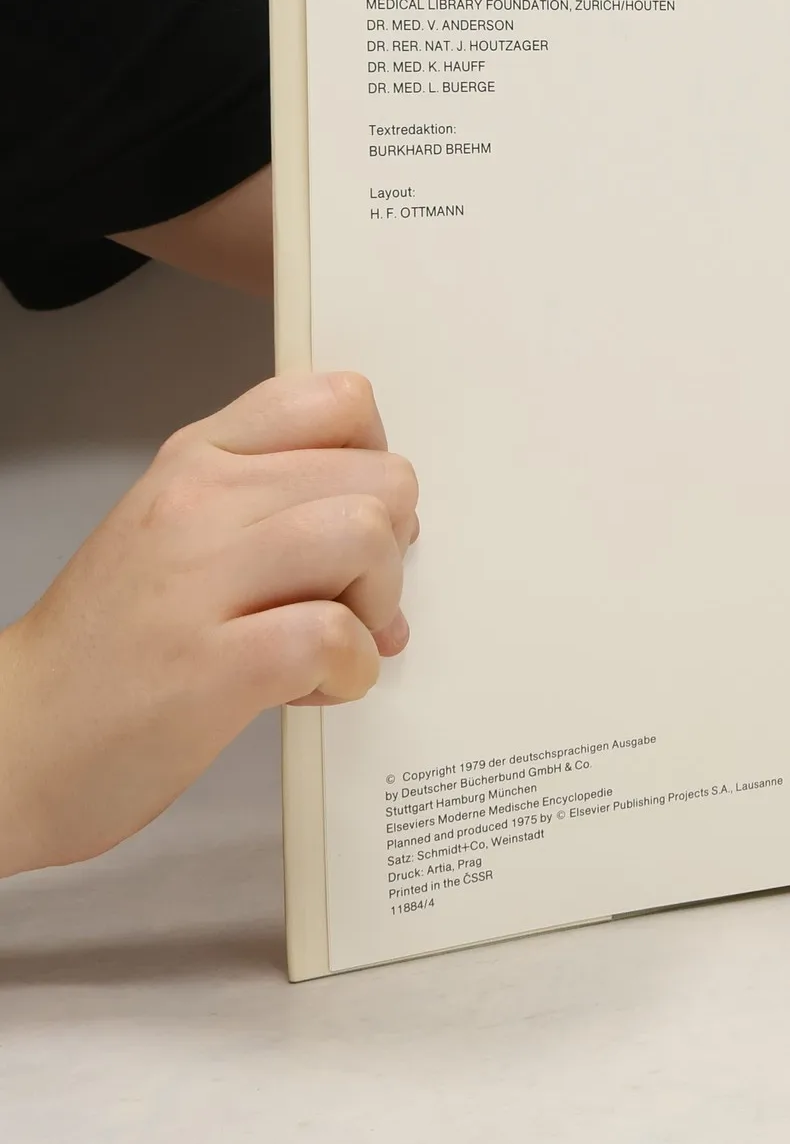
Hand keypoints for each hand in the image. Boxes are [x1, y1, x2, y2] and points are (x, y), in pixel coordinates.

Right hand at [0, 372, 416, 876]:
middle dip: (391, 548)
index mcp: (199, 460)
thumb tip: (399, 536)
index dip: (373, 460)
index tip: (348, 515)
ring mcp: (200, 580)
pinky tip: (314, 689)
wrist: (18, 743)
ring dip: (378, 604)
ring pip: (368, 536)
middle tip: (344, 599)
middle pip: (382, 477)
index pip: (340, 400)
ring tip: (330, 642)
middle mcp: (200, 503)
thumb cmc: (116, 646)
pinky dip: (352, 670)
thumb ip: (284, 511)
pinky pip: (337, 636)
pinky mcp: (211, 665)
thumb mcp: (184, 533)